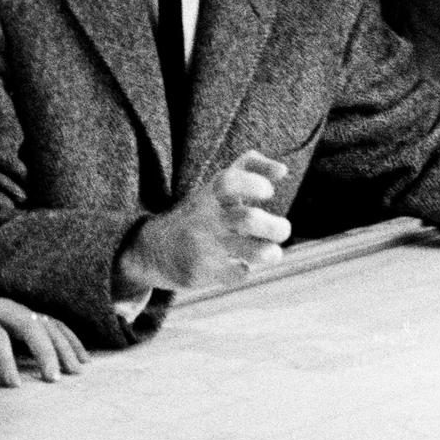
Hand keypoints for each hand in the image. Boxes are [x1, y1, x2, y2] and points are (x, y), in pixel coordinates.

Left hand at [0, 287, 87, 385]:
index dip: (5, 358)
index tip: (14, 385)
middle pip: (28, 323)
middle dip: (43, 350)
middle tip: (53, 379)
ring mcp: (14, 309)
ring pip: (45, 321)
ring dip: (62, 345)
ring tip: (75, 371)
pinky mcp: (24, 314)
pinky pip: (52, 322)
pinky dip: (69, 338)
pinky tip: (82, 357)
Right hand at [117, 151, 289, 297]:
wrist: (156, 249)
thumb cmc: (201, 212)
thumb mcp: (217, 183)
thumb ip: (250, 166)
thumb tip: (283, 169)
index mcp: (210, 194)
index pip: (230, 182)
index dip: (254, 183)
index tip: (268, 192)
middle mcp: (207, 219)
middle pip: (249, 220)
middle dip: (276, 227)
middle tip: (282, 229)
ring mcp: (204, 247)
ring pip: (250, 252)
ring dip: (269, 253)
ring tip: (271, 252)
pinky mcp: (202, 272)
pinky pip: (236, 274)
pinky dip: (243, 270)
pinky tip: (239, 264)